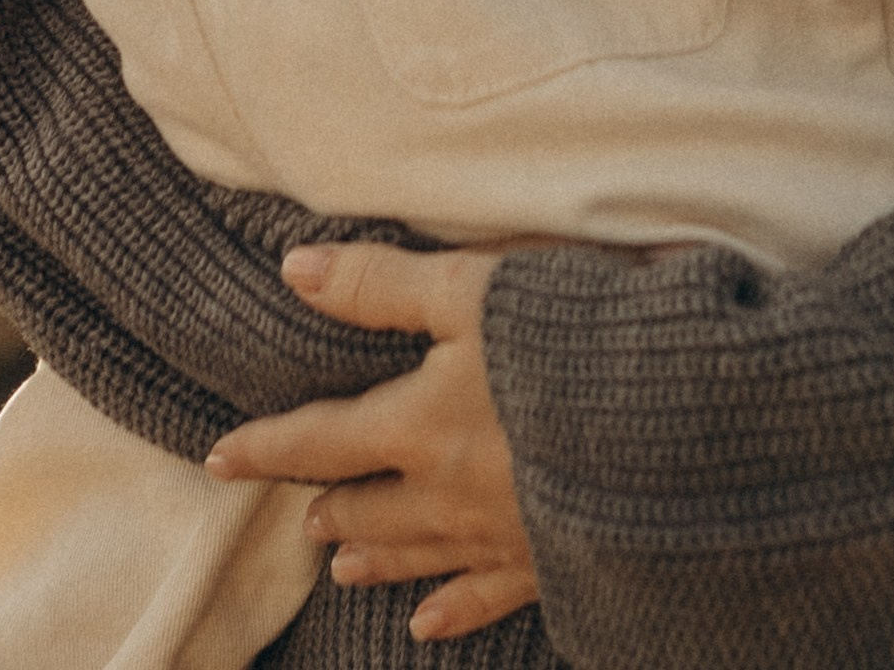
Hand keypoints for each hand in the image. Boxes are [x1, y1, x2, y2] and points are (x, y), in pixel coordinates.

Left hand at [205, 242, 535, 643]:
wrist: (673, 418)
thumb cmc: (572, 336)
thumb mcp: (474, 288)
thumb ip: (381, 284)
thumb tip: (292, 270)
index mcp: (421, 424)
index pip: (322, 439)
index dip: (268, 445)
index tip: (220, 458)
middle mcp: (449, 492)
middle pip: (369, 506)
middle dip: (331, 507)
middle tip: (300, 517)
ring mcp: (500, 532)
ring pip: (418, 555)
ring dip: (375, 557)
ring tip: (341, 568)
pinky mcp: (553, 556)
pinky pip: (486, 595)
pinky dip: (451, 608)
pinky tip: (427, 624)